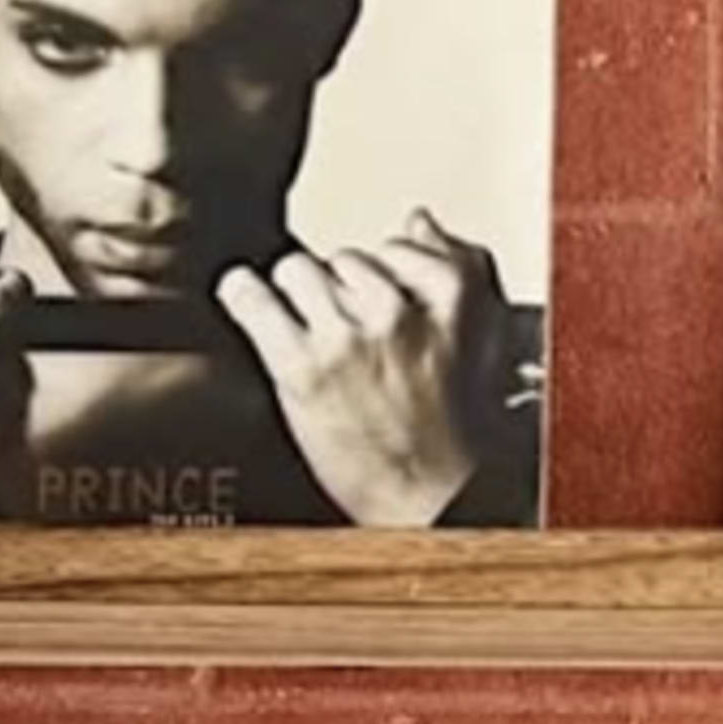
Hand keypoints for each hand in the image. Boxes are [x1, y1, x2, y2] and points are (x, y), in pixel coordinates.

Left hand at [218, 216, 512, 528]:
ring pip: (296, 269)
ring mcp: (346, 336)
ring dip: (296, 297)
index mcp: (451, 298)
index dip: (383, 272)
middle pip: (342, 257)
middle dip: (340, 290)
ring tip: (306, 333)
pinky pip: (252, 296)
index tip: (377, 297)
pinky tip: (248, 303)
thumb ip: (454, 270)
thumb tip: (418, 220)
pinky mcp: (301, 365)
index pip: (400, 242)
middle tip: (346, 334)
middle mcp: (398, 310)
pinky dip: (243, 297)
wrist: (431, 503)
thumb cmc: (456, 435)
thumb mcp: (479, 341)